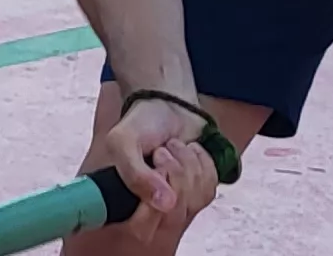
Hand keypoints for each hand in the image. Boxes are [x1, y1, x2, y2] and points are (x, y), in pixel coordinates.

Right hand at [104, 93, 226, 230]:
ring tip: (173, 149)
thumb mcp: (123, 142)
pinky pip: (209, 190)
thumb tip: (165, 204)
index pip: (142, 227)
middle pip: (173, 215)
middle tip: (161, 151)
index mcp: (125, 203)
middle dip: (173, 174)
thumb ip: (134, 174)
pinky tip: (189, 153)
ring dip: (187, 165)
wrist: (168, 105)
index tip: (154, 166)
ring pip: (193, 201)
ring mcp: (179, 204)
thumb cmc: (141, 124)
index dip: (151, 200)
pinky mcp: (201, 193)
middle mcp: (151, 211)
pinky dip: (202, 164)